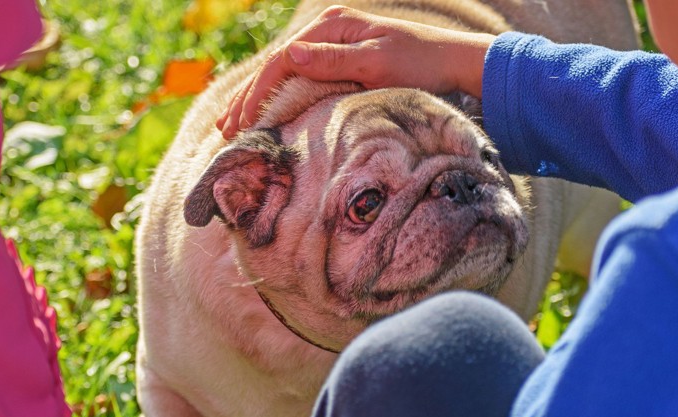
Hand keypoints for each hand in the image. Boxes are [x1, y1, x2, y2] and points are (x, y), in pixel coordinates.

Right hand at [216, 5, 495, 138]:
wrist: (454, 62)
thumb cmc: (421, 63)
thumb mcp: (378, 62)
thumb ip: (334, 59)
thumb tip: (290, 56)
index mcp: (333, 26)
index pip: (283, 60)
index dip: (258, 92)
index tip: (242, 121)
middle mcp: (328, 32)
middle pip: (276, 66)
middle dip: (247, 98)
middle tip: (224, 129)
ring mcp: (333, 46)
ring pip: (283, 73)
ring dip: (256, 99)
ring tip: (230, 124)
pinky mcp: (341, 61)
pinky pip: (299, 79)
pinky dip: (278, 97)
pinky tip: (264, 112)